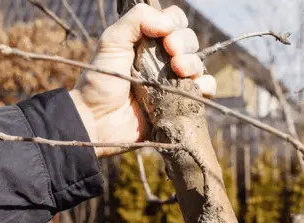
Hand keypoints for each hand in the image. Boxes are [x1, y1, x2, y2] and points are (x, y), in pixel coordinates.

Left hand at [69, 4, 215, 157]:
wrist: (97, 121)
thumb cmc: (100, 81)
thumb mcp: (111, 41)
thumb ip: (137, 19)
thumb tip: (169, 23)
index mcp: (148, 41)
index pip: (174, 21)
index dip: (175, 23)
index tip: (164, 36)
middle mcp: (163, 59)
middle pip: (190, 40)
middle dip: (184, 44)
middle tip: (171, 54)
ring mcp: (172, 82)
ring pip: (199, 63)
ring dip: (193, 63)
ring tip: (179, 71)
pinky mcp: (180, 104)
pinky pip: (205, 90)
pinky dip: (206, 85)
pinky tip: (195, 87)